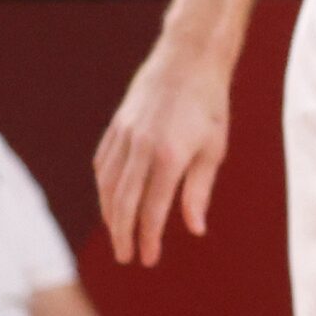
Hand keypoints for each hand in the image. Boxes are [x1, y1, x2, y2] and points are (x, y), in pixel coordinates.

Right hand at [93, 39, 231, 266]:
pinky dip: (104, 186)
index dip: (148, 238)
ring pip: (108, 185)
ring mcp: (125, 134)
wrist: (189, 57)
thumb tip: (195, 228)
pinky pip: (102, 163)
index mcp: (169, 155)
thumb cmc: (209, 104)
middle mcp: (141, 147)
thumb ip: (199, 190)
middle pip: (123, 203)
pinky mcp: (117, 125)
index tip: (148, 258)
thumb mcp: (213, 148)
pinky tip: (110, 200)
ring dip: (110, 214)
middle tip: (125, 256)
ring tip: (118, 234)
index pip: (152, 210)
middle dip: (122, 234)